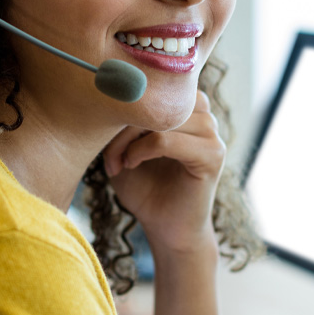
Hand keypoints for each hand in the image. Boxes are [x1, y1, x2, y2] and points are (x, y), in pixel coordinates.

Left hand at [102, 90, 224, 254]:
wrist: (166, 229)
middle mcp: (203, 113)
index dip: (122, 105)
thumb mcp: (125, 145)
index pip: (149, 85)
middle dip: (122, 123)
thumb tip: (106, 90)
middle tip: (108, 154)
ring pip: (157, 117)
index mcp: (185, 105)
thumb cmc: (144, 185)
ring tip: (119, 161)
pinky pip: (165, 140)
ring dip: (128, 139)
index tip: (102, 132)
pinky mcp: (211, 155)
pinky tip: (130, 164)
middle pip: (153, 100)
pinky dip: (141, 151)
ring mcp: (211, 133)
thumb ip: (122, 118)